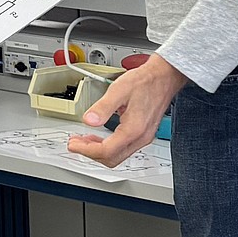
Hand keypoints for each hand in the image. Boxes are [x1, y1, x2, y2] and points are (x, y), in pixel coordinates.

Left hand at [67, 53, 188, 167]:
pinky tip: (98, 137)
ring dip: (98, 151)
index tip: (73, 145)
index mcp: (134, 129)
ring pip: (118, 156)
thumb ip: (102, 107)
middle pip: (112, 159)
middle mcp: (141, 137)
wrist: (164, 77)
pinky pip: (123, 148)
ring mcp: (144, 137)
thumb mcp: (118, 90)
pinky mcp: (143, 134)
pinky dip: (108, 147)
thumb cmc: (145, 82)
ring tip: (83, 141)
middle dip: (90, 153)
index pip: (107, 151)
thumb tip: (89, 121)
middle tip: (75, 144)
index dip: (86, 150)